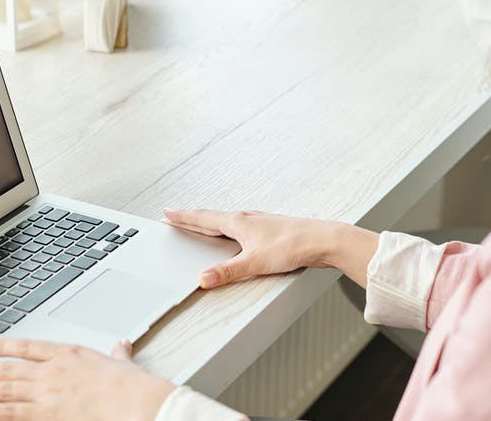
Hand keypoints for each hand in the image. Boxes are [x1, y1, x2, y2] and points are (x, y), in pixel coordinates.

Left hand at [0, 338, 174, 420]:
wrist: (132, 401)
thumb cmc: (129, 385)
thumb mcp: (121, 363)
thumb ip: (117, 355)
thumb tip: (122, 346)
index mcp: (67, 353)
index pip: (26, 346)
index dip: (2, 346)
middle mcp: (51, 371)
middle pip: (7, 368)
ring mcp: (45, 393)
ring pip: (3, 388)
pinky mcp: (45, 414)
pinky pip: (8, 413)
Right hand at [163, 208, 355, 288]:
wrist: (322, 240)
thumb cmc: (292, 245)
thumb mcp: (254, 262)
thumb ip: (227, 272)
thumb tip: (203, 278)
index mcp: (238, 222)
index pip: (203, 218)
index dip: (183, 217)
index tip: (168, 212)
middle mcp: (247, 218)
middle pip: (212, 218)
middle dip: (193, 219)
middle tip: (176, 217)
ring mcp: (259, 223)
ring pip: (227, 222)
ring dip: (211, 223)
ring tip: (201, 226)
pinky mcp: (269, 231)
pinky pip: (241, 227)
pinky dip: (228, 230)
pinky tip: (235, 237)